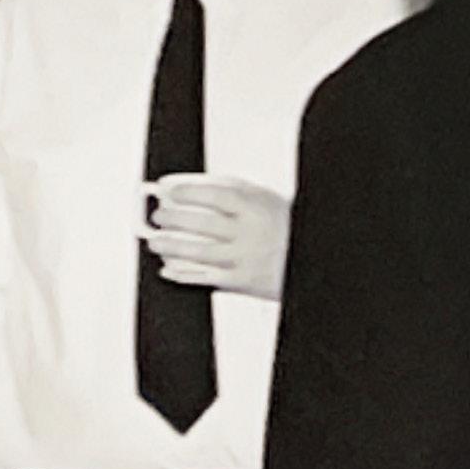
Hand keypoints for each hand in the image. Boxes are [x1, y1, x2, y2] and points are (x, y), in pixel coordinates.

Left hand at [142, 176, 290, 301]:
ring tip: (155, 242)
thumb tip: (192, 186)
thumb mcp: (266, 201)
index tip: (169, 190)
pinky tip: (167, 269)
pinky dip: (182, 274)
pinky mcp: (242, 283)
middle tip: (157, 216)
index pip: (216, 196)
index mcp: (258, 210)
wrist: (314, 261)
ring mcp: (245, 260)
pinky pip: (205, 278)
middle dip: (172, 219)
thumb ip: (234, 191)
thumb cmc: (284, 227)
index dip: (188, 192)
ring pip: (198, 253)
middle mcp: (250, 234)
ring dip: (170, 247)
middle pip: (201, 225)